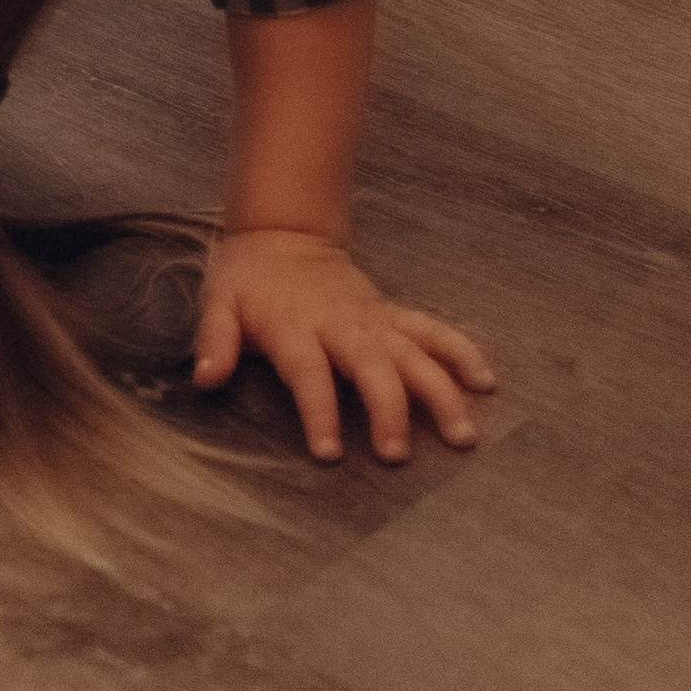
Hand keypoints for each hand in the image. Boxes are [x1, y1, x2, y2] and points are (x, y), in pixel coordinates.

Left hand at [192, 227, 494, 464]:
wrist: (283, 235)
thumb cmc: (248, 280)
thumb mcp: (219, 302)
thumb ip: (215, 339)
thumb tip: (205, 377)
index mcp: (294, 326)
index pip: (308, 372)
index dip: (319, 410)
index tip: (329, 452)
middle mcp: (340, 324)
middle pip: (372, 366)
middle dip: (388, 409)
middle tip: (397, 454)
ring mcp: (373, 319)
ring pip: (414, 352)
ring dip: (440, 390)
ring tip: (463, 433)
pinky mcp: (392, 316)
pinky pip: (433, 331)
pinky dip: (461, 352)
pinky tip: (485, 382)